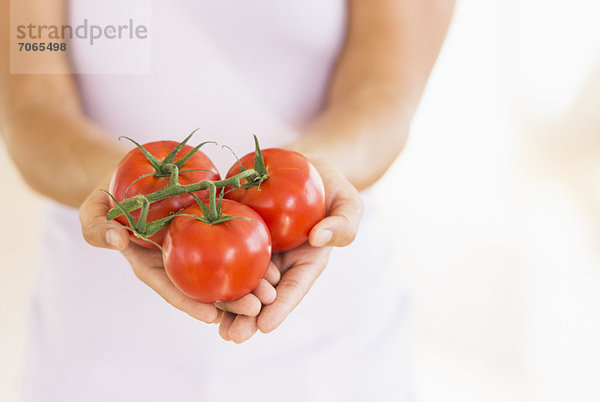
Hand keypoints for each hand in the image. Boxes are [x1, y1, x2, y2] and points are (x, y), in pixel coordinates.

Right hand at [79, 178, 279, 322]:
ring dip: (248, 281)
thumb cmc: (109, 194)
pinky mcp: (213, 221)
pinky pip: (233, 236)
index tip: (211, 317)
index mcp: (151, 262)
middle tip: (256, 306)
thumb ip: (97, 226)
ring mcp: (197, 242)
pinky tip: (273, 260)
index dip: (188, 302)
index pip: (170, 287)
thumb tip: (116, 240)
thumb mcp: (94, 209)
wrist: (133, 173)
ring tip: (272, 292)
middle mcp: (177, 258)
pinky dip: (251, 250)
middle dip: (229, 300)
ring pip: (224, 267)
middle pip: (204, 284)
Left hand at [218, 157, 363, 342]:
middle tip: (233, 335)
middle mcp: (281, 261)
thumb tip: (319, 238)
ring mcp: (258, 249)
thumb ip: (343, 223)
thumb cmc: (332, 186)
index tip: (266, 325)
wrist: (306, 166)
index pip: (295, 287)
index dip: (282, 306)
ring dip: (229, 304)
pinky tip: (197, 286)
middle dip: (250, 316)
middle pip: (265, 293)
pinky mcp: (239, 232)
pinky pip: (223, 251)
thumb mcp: (348, 202)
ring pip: (242, 280)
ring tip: (214, 324)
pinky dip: (212, 270)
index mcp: (307, 260)